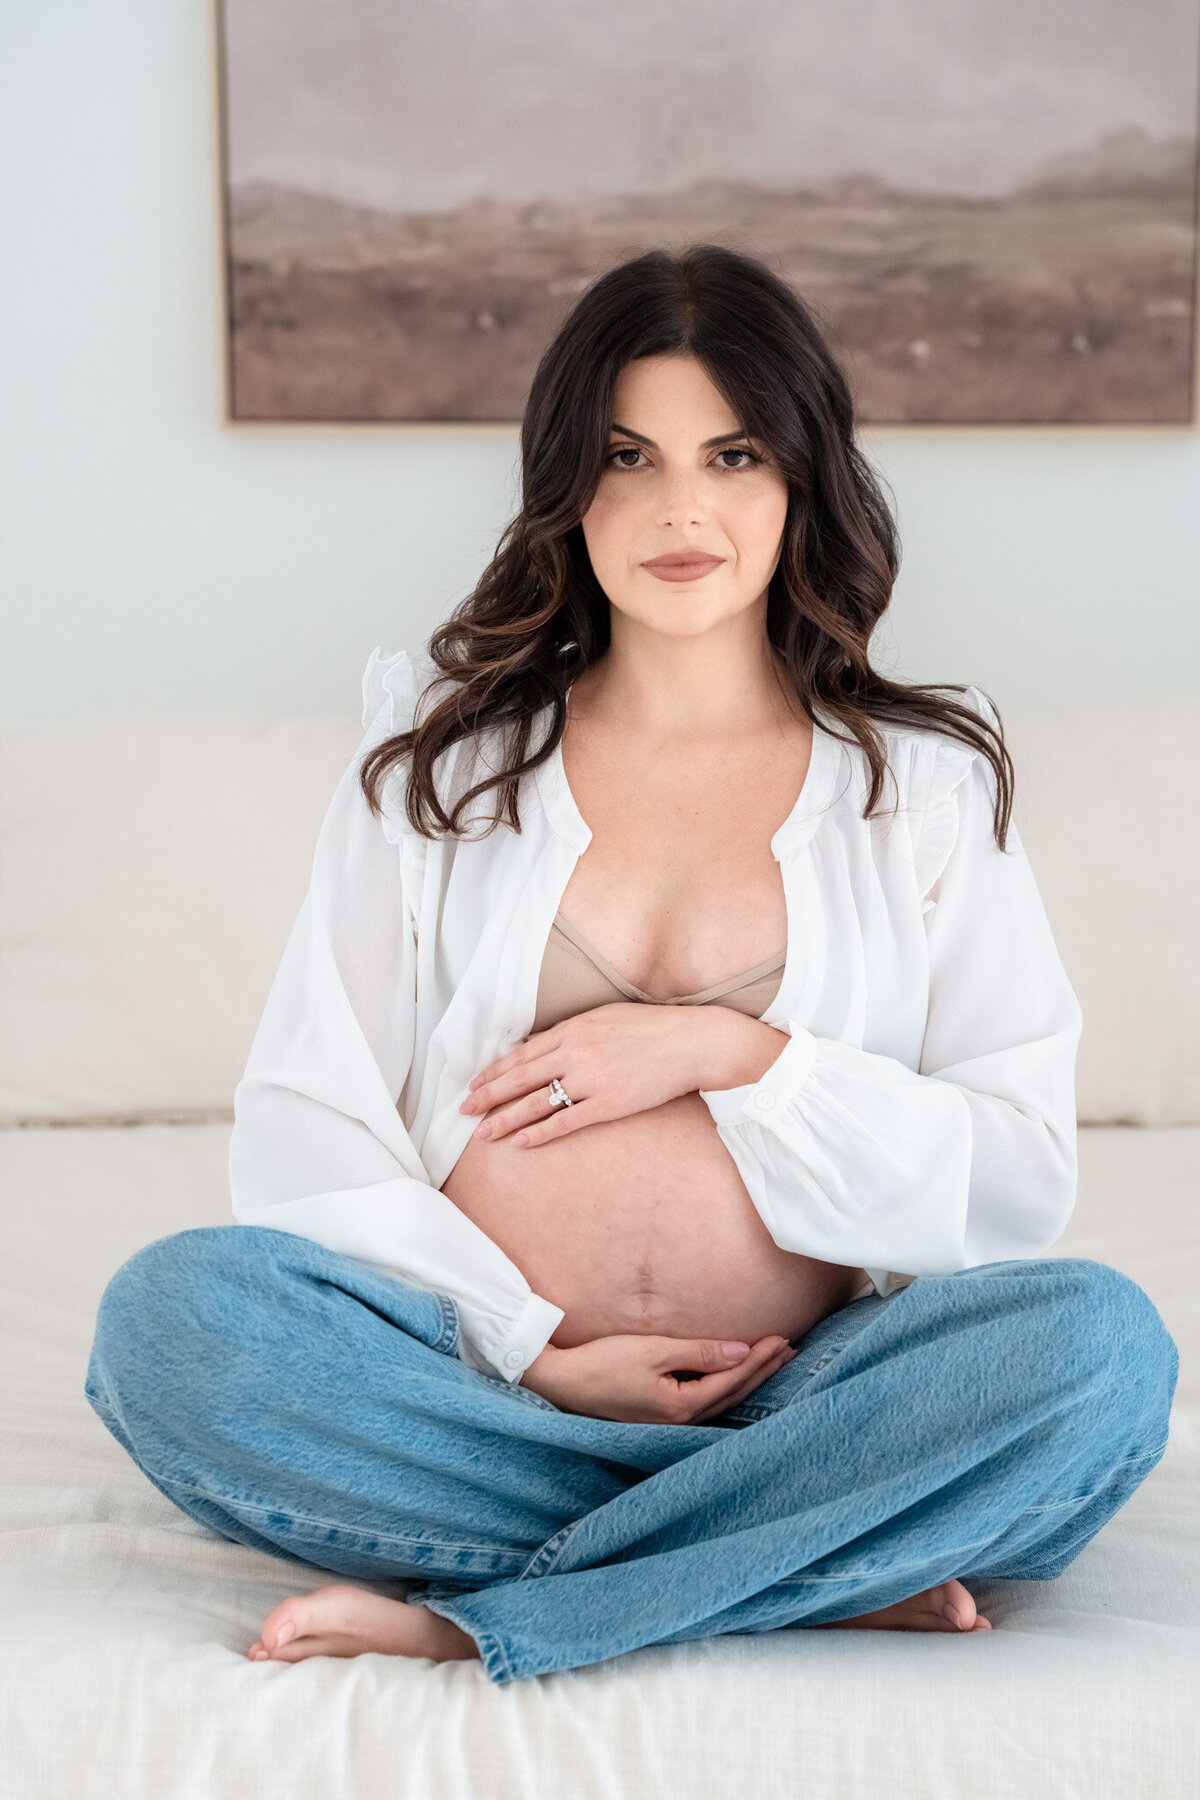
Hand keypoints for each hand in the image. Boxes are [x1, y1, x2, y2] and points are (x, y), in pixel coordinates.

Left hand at [458, 1002, 715, 1147]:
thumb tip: (538, 1044)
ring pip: (537, 1102)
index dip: (495, 1071)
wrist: (692, 1042)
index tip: (474, 1084)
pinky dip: (540, 1133)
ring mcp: (592, 1079)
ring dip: (506, 1119)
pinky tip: (520, 1143)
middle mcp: (577, 1053)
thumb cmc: (651, 1028)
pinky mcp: (610, 1104)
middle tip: (463, 1111)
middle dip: (488, 1096)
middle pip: (521, 1078)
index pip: (523, 1054)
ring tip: (482, 1133)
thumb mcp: (605, 1017)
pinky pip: (566, 1121)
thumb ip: (570, 1031)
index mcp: (574, 1029)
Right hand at [519, 1331, 796, 1423]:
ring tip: (770, 1363)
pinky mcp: (658, 1417)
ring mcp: (668, 1422)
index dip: (760, 1360)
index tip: (782, 1339)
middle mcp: (679, 1420)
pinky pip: (704, 1404)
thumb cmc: (602, 1364)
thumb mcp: (652, 1351)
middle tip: (790, 1351)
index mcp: (681, 1406)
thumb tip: (741, 1351)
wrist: (561, 1384)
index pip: (733, 1380)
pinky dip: (725, 1389)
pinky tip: (731, 1381)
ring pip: (721, 1401)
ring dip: (747, 1381)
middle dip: (762, 1372)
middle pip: (733, 1395)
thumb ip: (699, 1352)